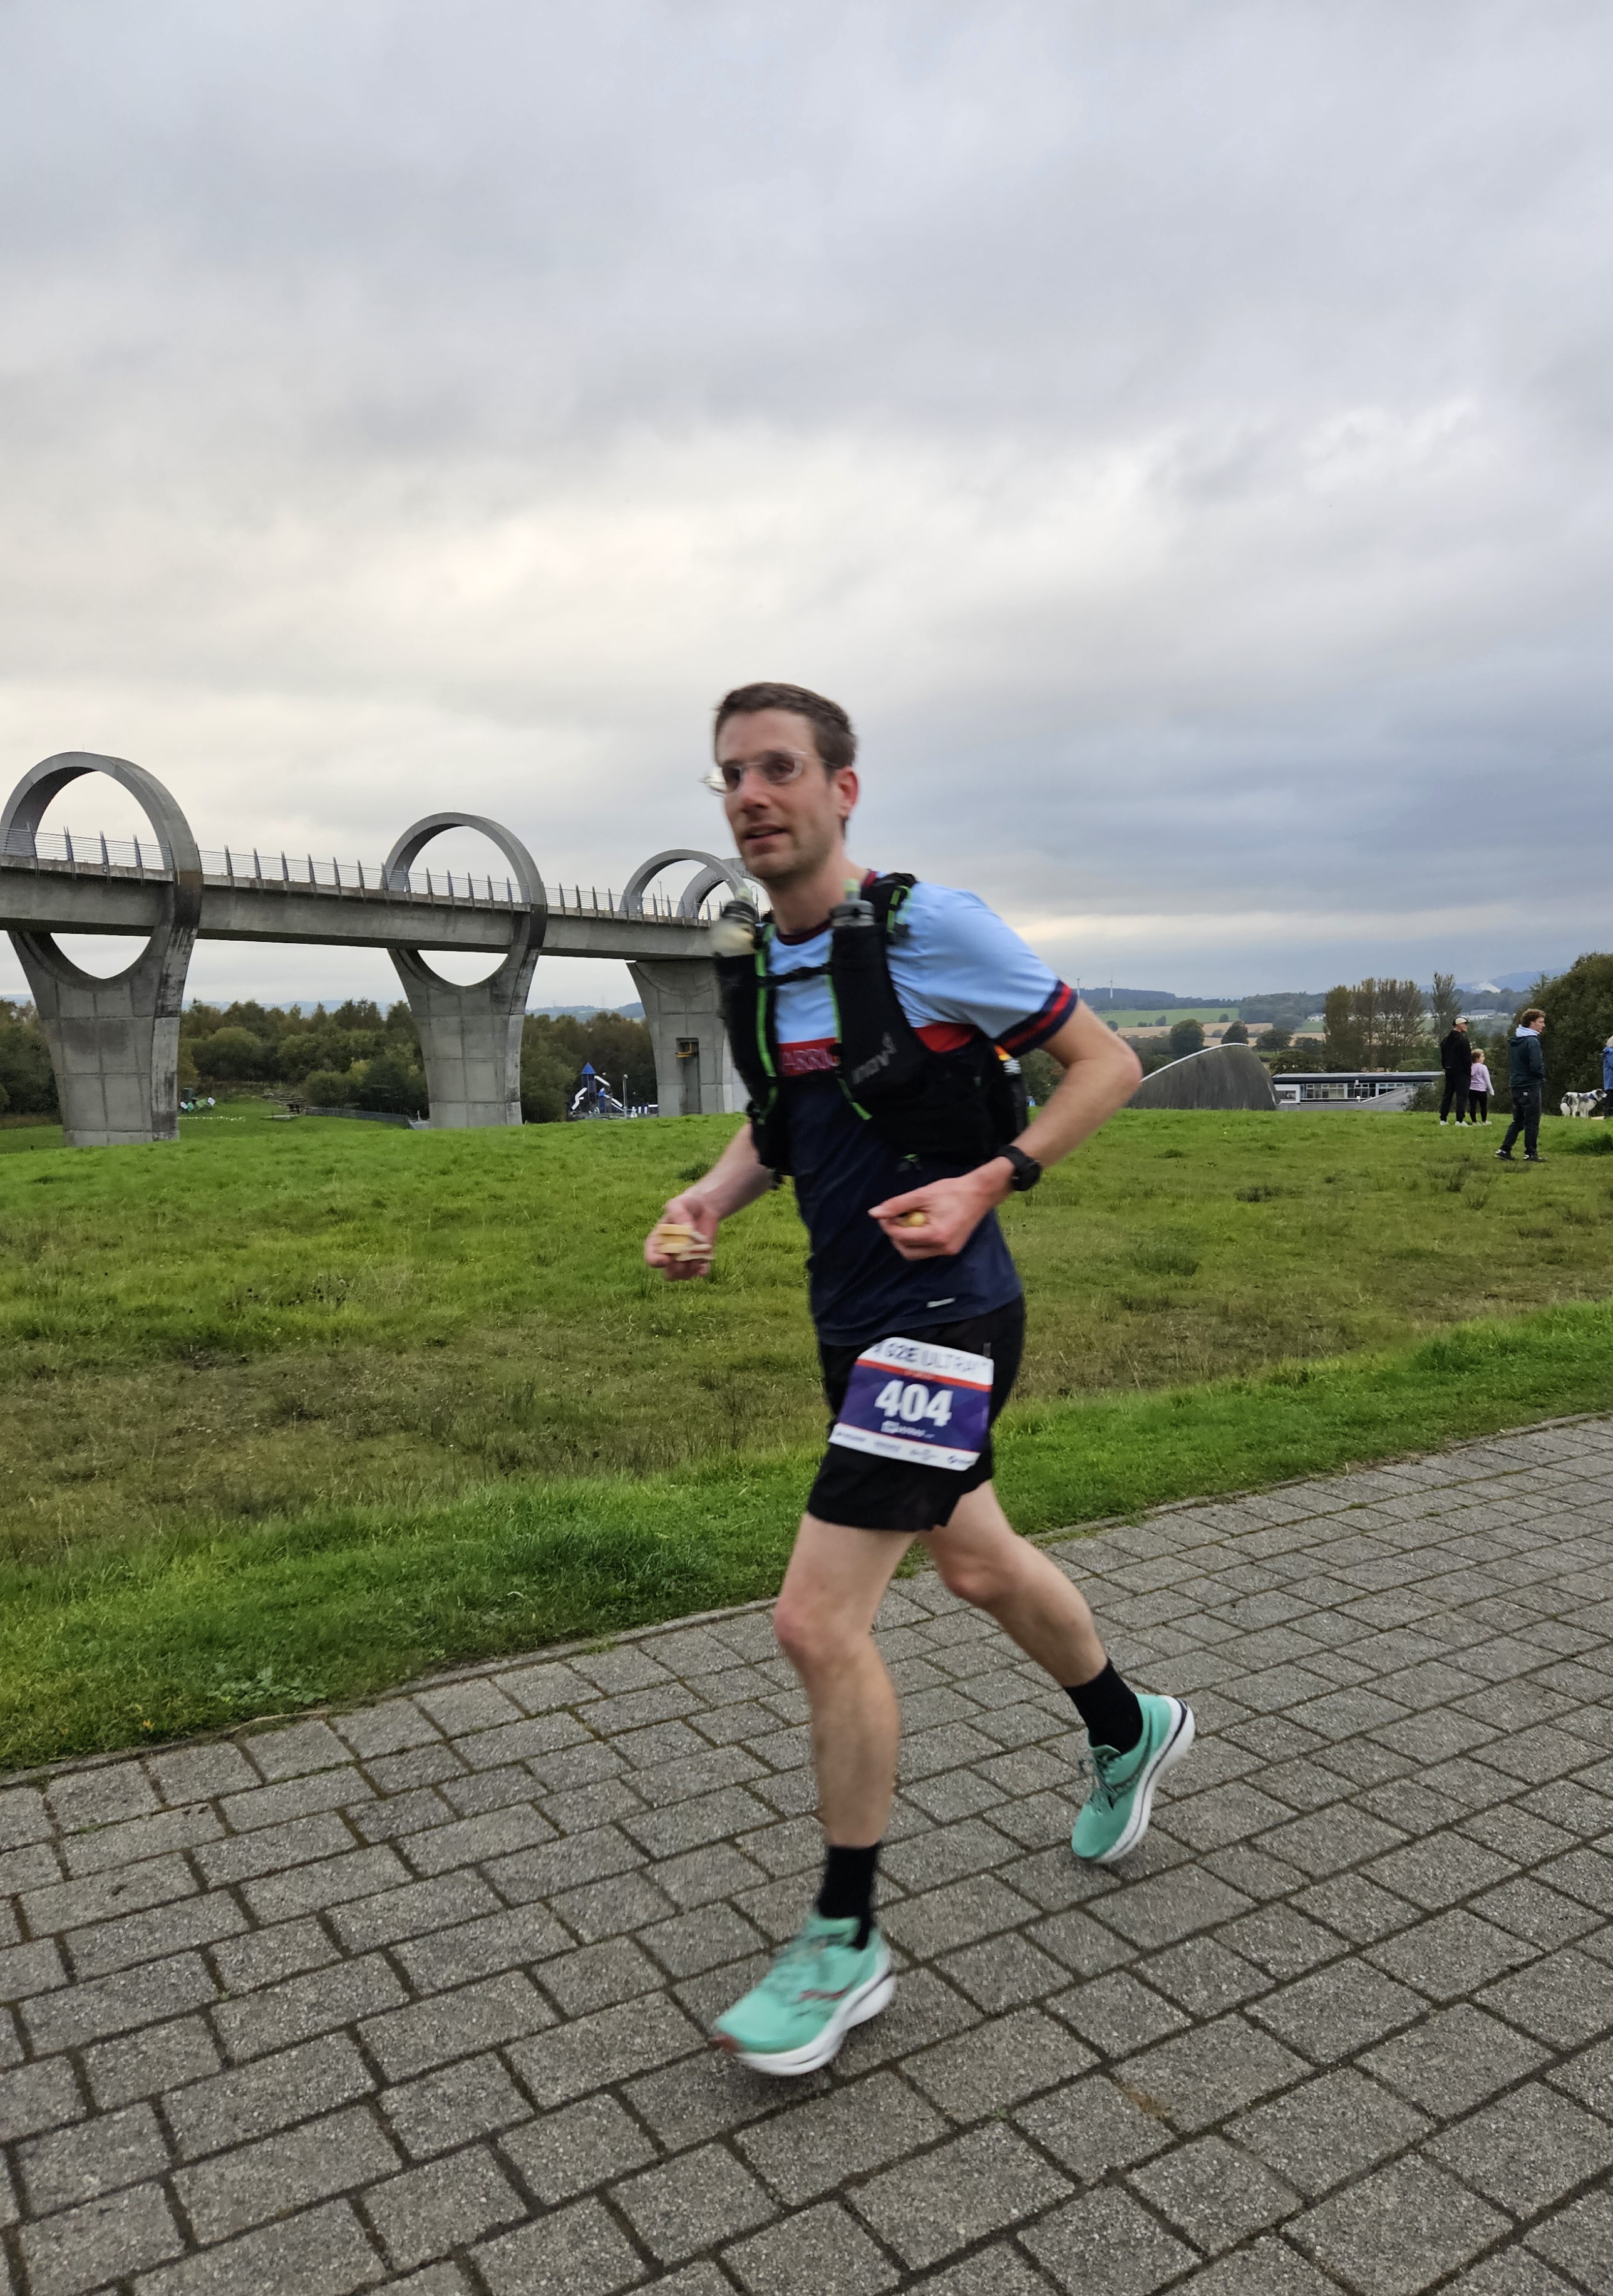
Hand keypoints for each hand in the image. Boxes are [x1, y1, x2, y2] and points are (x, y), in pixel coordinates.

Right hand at [644, 1192, 715, 1279]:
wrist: (704, 1207)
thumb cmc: (685, 1205)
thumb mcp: (678, 1204)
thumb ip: (679, 1214)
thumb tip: (687, 1230)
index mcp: (658, 1242)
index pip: (651, 1258)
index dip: (656, 1262)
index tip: (667, 1259)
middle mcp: (670, 1254)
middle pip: (667, 1273)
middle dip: (675, 1271)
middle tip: (684, 1260)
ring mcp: (685, 1258)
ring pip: (683, 1275)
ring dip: (690, 1271)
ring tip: (697, 1257)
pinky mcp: (700, 1259)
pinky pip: (700, 1272)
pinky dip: (702, 1271)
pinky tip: (704, 1266)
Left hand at [869, 1166, 1006, 1258]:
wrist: (980, 1193)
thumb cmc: (952, 1191)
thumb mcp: (922, 1195)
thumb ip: (897, 1205)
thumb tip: (874, 1213)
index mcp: (936, 1235)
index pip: (902, 1238)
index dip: (889, 1226)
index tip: (885, 1215)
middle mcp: (943, 1248)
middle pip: (907, 1252)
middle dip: (896, 1237)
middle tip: (894, 1220)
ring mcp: (949, 1251)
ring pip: (917, 1253)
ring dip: (907, 1240)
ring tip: (907, 1220)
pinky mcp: (952, 1249)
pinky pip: (928, 1250)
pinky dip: (919, 1239)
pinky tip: (921, 1224)